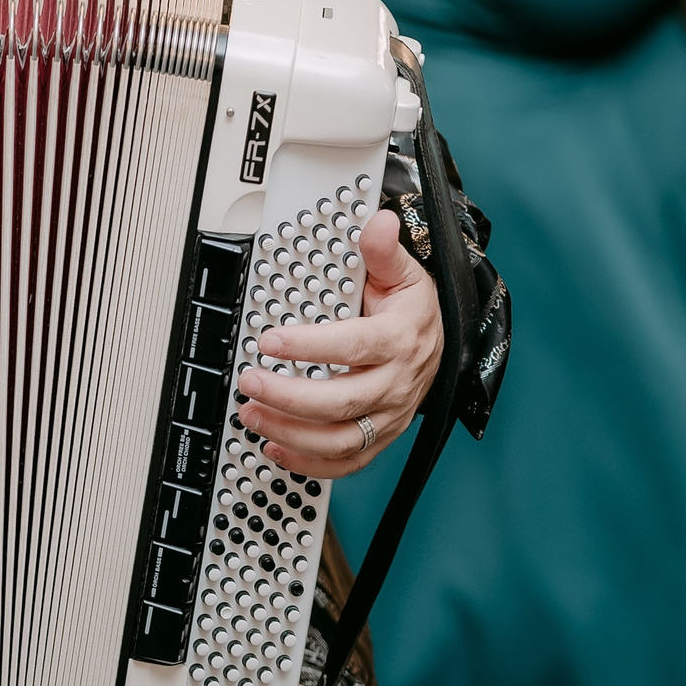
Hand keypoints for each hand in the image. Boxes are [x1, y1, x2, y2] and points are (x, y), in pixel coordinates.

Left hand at [232, 207, 443, 477]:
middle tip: (248, 380)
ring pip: (342, 439)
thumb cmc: (411, 309)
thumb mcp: (403, 273)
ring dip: (291, 433)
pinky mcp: (380, 437)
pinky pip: (348, 462)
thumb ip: (384, 251)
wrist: (437, 343)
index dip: (308, 346)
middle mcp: (395, 384)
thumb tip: (380, 222)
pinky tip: (275, 448)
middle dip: (289, 396)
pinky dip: (310, 463)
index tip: (268, 340)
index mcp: (399, 340)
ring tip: (251, 414)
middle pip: (342, 401)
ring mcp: (388, 416)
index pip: (352, 347)